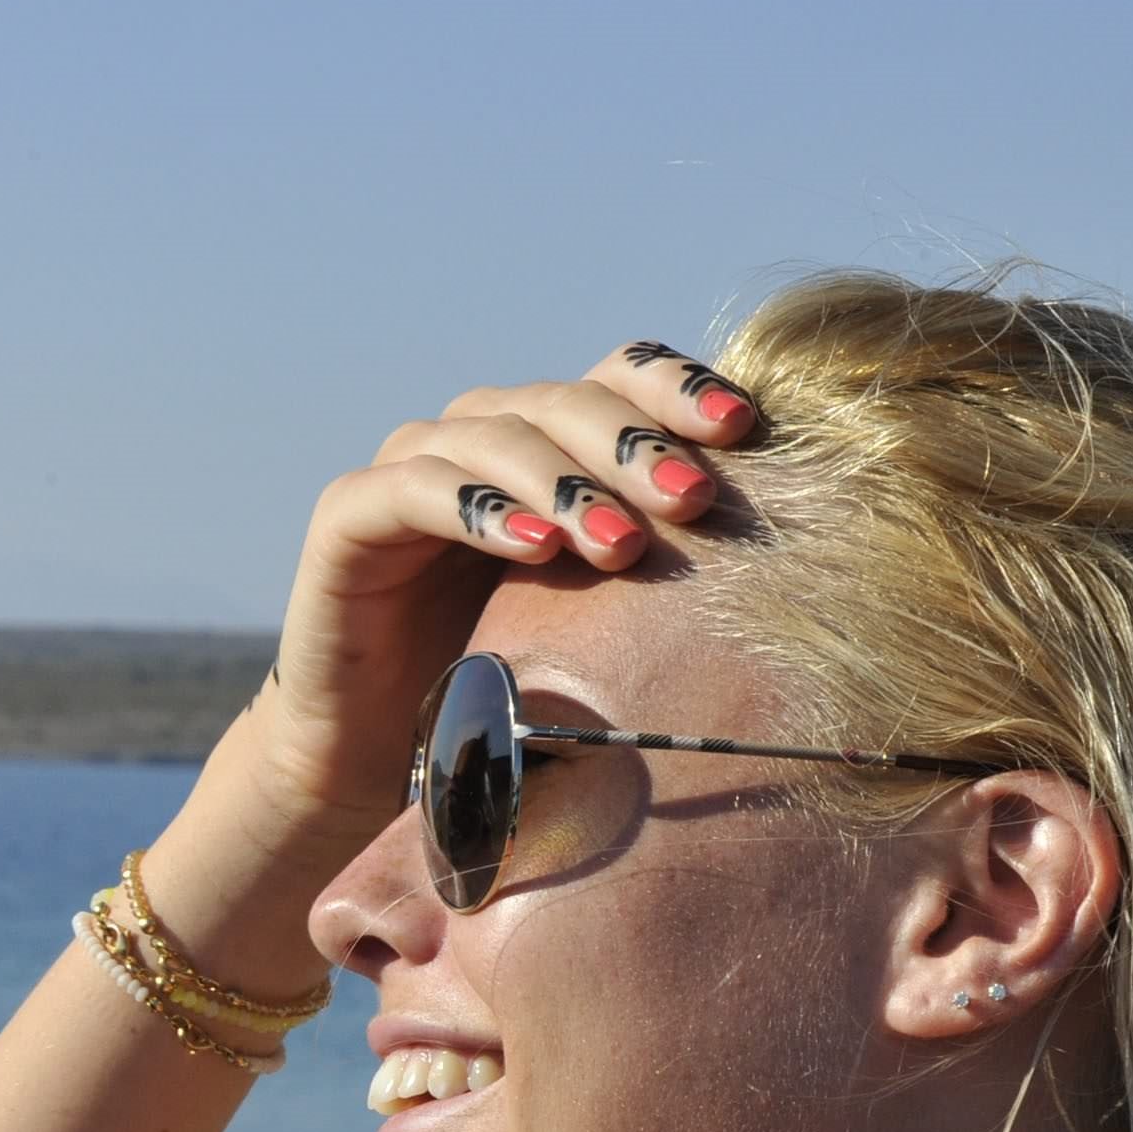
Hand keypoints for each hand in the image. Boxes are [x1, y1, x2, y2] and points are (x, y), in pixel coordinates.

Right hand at [244, 338, 760, 856]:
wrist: (375, 752)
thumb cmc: (500, 687)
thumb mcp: (596, 618)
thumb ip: (654, 565)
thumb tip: (785, 548)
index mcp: (547, 447)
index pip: (616, 379)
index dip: (677, 389)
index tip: (744, 429)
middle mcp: (477, 439)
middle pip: (563, 401)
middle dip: (636, 446)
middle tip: (695, 502)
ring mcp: (408, 469)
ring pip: (495, 437)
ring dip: (566, 484)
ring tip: (621, 544)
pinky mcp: (348, 515)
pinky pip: (416, 491)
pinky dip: (478, 510)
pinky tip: (533, 548)